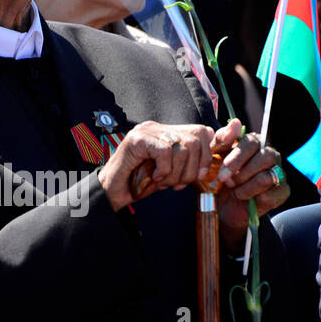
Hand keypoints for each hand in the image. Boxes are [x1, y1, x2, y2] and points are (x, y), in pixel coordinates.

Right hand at [96, 120, 219, 210]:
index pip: (202, 131)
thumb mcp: (170, 173)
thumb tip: (209, 162)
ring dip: (176, 173)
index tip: (199, 175)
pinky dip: (164, 170)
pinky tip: (154, 177)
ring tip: (163, 182)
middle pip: (196, 139)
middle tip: (178, 184)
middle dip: (192, 168)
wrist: (111, 194)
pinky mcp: (137, 139)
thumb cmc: (139, 184)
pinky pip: (165, 152)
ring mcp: (146, 131)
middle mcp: (157, 127)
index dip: (206, 155)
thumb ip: (187, 164)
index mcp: (167, 132)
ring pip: (182, 147)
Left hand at [208, 121, 290, 252]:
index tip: (222, 173)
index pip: (252, 142)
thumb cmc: (217, 179)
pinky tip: (244, 198)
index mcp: (254, 143)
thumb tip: (236, 123)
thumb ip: (221, 139)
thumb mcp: (212, 158)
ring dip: (246, 186)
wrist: (220, 207)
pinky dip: (253, 197)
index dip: (236, 158)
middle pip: (264, 157)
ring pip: (268, 176)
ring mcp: (278, 173)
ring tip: (235, 190)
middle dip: (241, 172)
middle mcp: (270, 155)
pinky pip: (271, 193)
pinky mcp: (282, 192)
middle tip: (226, 182)